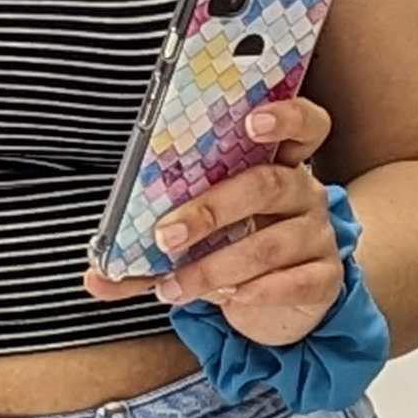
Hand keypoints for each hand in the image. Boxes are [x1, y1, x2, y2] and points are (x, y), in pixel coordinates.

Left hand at [83, 98, 347, 347]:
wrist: (283, 302)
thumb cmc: (234, 250)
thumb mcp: (194, 242)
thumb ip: (145, 253)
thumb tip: (93, 274)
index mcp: (276, 162)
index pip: (302, 123)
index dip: (284, 115)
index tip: (250, 120)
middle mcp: (303, 192)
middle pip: (267, 184)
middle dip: (210, 209)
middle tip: (166, 235)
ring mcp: (317, 235)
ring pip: (269, 243)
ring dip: (215, 266)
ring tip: (176, 286)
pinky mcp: (324, 278)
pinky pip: (292, 282)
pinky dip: (254, 292)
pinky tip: (227, 298)